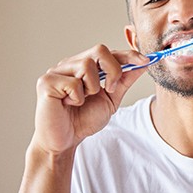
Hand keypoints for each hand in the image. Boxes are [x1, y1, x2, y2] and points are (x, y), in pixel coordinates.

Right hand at [32, 44, 148, 154]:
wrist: (64, 141)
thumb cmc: (83, 120)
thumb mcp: (110, 98)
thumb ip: (124, 81)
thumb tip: (143, 64)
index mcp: (84, 66)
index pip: (109, 52)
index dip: (128, 55)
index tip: (146, 61)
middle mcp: (70, 64)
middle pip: (99, 50)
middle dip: (113, 70)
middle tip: (110, 89)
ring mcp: (56, 71)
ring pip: (87, 65)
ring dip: (92, 88)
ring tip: (82, 101)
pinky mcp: (46, 82)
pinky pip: (73, 83)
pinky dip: (77, 97)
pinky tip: (69, 104)